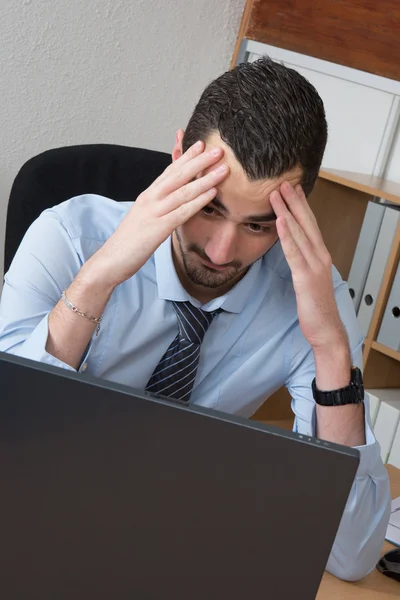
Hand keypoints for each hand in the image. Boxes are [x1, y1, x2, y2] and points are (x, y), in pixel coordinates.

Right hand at [85, 141, 228, 287]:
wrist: (110, 261)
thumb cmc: (128, 244)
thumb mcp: (143, 220)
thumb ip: (157, 208)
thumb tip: (171, 204)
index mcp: (147, 197)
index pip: (169, 172)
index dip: (185, 157)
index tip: (201, 144)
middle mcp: (150, 200)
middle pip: (177, 175)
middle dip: (199, 160)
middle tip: (218, 149)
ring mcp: (153, 213)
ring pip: (183, 191)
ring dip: (205, 178)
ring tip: (223, 168)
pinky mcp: (158, 229)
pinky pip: (182, 211)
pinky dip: (198, 200)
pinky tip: (212, 193)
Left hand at [269, 182, 346, 350]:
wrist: (326, 329)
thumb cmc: (316, 308)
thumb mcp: (308, 280)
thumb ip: (303, 264)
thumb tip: (292, 252)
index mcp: (320, 256)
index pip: (310, 225)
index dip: (301, 206)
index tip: (292, 189)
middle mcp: (320, 256)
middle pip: (306, 223)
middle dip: (294, 201)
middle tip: (283, 182)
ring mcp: (314, 266)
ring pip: (299, 233)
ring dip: (287, 211)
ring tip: (276, 194)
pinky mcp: (306, 277)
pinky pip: (294, 252)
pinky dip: (287, 235)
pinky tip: (280, 221)